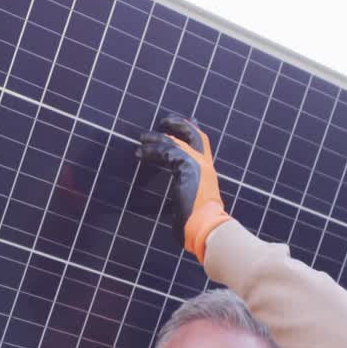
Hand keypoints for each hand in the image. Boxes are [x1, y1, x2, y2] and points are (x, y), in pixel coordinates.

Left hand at [136, 113, 231, 262]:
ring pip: (175, 141)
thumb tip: (180, 204)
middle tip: (164, 121)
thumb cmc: (197, 223)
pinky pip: (166, 151)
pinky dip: (151, 150)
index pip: (202, 144)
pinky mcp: (186, 166)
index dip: (193, 131)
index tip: (187, 121)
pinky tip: (139, 153)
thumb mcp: (192, 203)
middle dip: (179, 124)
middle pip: (194, 134)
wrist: (206, 227)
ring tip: (142, 138)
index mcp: (207, 172)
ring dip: (156, 138)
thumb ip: (187, 194)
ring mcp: (197, 164)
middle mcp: (204, 164)